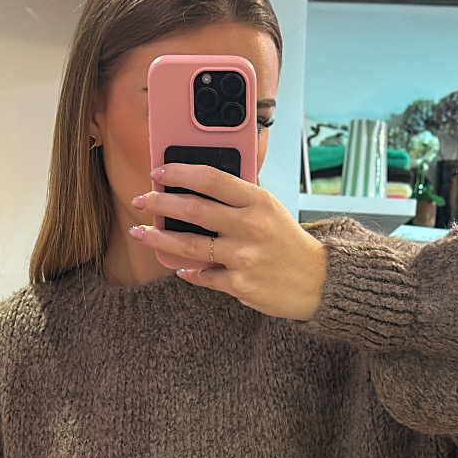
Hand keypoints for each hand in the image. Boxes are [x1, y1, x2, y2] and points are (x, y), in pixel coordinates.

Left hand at [129, 164, 328, 319]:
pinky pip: (203, 275)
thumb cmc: (287, 241)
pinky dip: (188, 271)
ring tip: (140, 232)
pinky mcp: (240, 285)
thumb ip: (237, 198)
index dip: (179, 172)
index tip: (158, 171)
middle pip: (193, 210)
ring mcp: (244, 258)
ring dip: (158, 237)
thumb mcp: (270, 209)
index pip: (211, 179)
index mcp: (259, 201)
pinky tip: (179, 267)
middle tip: (140, 200)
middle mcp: (251, 227)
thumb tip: (193, 188)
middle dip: (160, 203)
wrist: (317, 281)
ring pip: (189, 245)